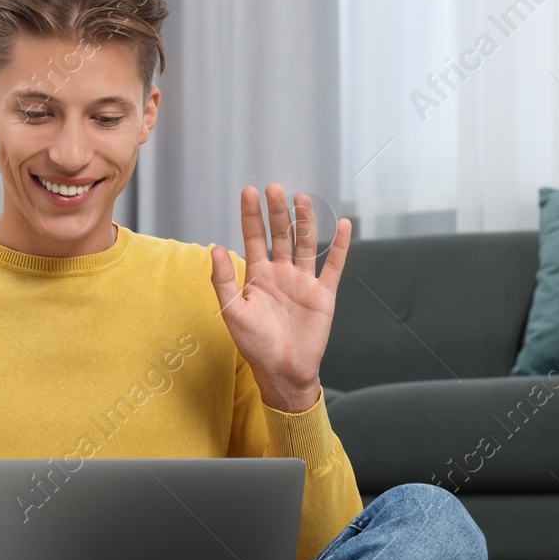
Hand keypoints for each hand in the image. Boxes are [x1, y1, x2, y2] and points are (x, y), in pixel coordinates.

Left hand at [209, 185, 350, 412]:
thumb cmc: (254, 345)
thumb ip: (223, 280)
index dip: (251, 216)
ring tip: (301, 199)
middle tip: (275, 188)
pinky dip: (339, 246)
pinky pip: (333, 266)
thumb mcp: (232, 311)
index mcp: (257, 276)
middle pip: (280, 235)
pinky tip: (343, 225)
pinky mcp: (323, 294)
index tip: (249, 192)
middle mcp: (280, 274)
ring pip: (305, 244)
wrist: (282, 371)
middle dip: (277, 212)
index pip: (254, 238)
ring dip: (304, 222)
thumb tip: (215, 248)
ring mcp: (303, 282)